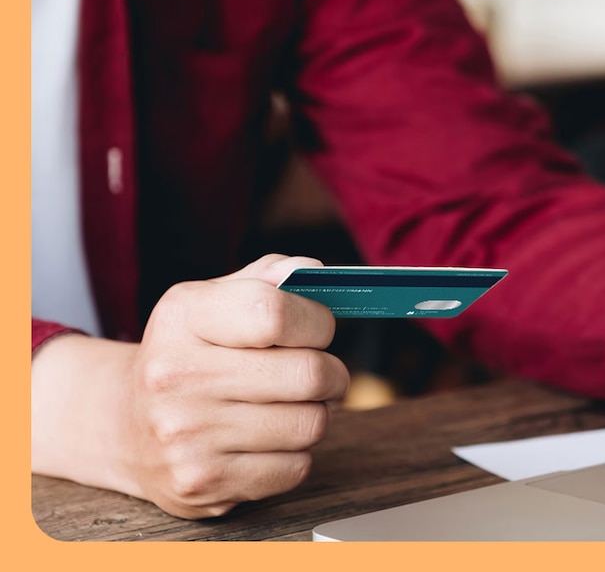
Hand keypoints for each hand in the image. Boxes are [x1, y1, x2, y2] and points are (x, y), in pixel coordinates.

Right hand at [31, 254, 347, 518]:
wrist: (123, 425)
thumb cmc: (190, 354)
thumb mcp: (214, 301)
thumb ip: (268, 277)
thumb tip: (313, 271)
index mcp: (183, 316)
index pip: (273, 313)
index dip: (316, 321)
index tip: (319, 329)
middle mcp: (177, 375)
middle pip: (308, 374)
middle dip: (332, 373)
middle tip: (322, 374)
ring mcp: (186, 435)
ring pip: (310, 424)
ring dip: (316, 415)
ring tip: (291, 406)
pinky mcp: (202, 482)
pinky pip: (295, 468)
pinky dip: (295, 455)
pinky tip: (267, 441)